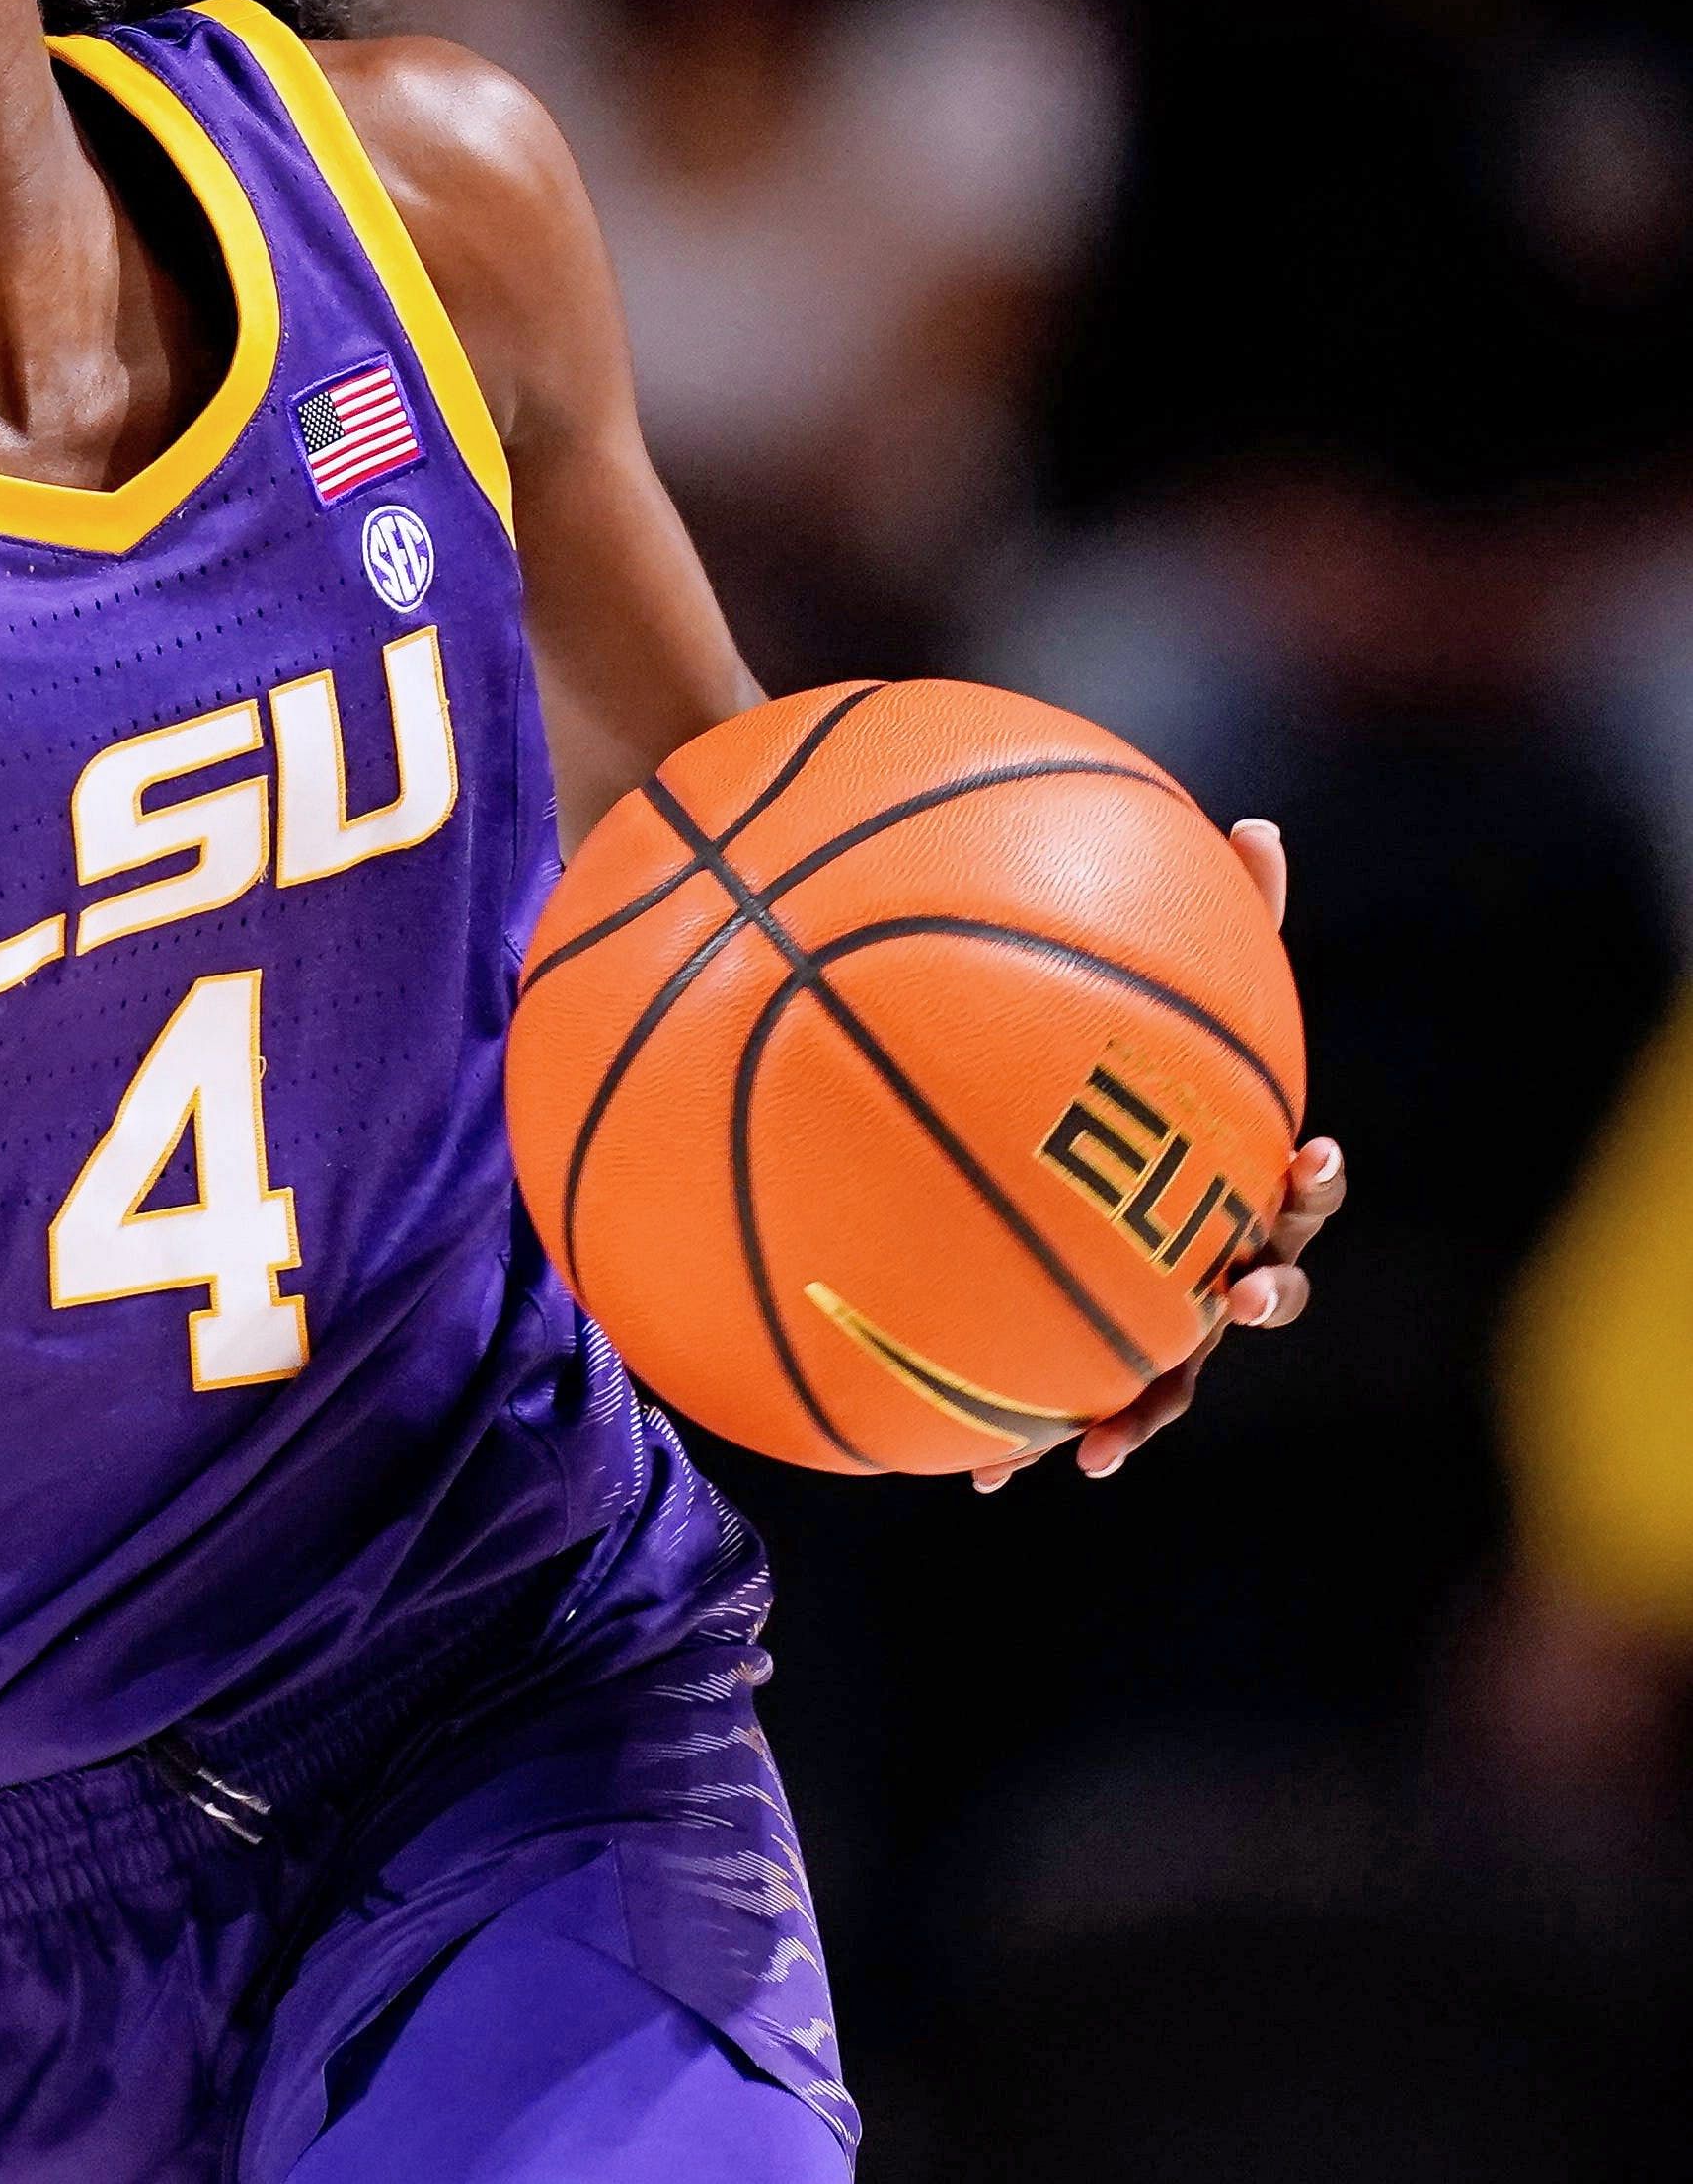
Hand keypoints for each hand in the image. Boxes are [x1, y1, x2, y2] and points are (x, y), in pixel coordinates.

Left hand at [977, 818, 1341, 1489]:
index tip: (1307, 1156)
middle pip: (1257, 1289)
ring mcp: (1152, 1311)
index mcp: (1233, 1176)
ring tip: (1102, 1445)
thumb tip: (1255, 820)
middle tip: (1236, 1296)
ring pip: (1168, 1373)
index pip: (1295, 1185)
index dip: (1309, 1179)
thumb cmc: (1115, 1056)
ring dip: (1143, 1407)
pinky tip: (981, 1471)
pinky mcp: (1079, 1352)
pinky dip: (1031, 1433)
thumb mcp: (1155, 984)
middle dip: (1254, 1300)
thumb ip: (1209, 920)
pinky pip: (1060, 1397)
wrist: (1029, 1134)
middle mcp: (1209, 1251)